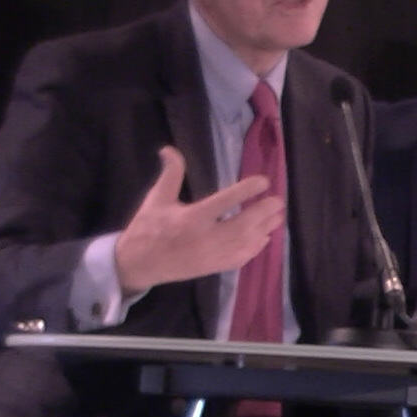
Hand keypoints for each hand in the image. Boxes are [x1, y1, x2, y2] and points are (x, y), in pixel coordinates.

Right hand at [115, 146, 283, 296]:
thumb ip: (170, 174)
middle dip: (263, 213)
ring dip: (264, 229)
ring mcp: (211, 255)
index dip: (245, 191)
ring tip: (277, 216)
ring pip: (245, 243)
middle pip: (242, 225)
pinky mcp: (214, 268)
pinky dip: (255, 248)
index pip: (223, 202)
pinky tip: (264, 237)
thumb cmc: (148, 228)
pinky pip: (241, 259)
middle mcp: (204, 238)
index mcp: (190, 218)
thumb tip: (169, 149)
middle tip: (278, 201)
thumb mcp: (156, 199)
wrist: (138, 264)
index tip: (264, 181)